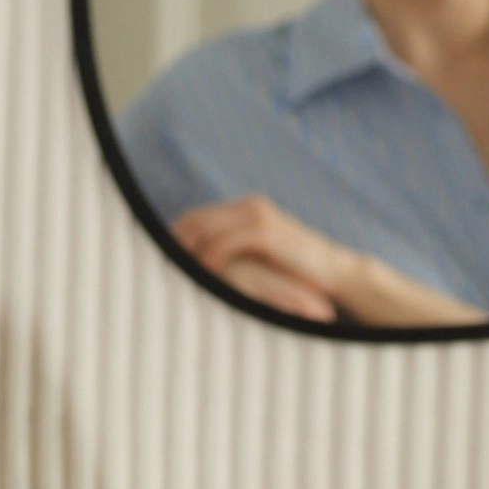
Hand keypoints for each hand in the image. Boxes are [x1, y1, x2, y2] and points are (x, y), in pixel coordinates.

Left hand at [172, 194, 485, 326]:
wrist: (341, 277)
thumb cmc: (299, 278)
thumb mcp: (261, 265)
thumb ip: (233, 260)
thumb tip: (193, 277)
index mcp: (243, 211)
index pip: (191, 220)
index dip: (169, 242)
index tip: (149, 266)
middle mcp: (247, 207)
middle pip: (189, 222)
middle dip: (167, 247)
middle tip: (147, 274)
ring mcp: (256, 215)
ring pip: (201, 230)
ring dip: (181, 256)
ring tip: (165, 280)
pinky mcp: (266, 230)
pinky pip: (223, 243)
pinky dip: (205, 261)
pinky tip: (196, 280)